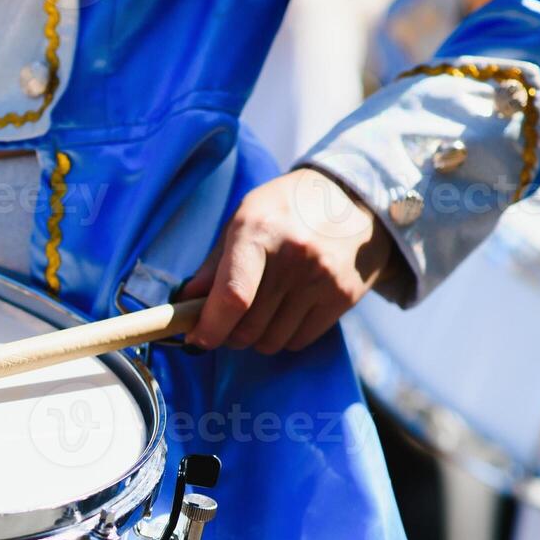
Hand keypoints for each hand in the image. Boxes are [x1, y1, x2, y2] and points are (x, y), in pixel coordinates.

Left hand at [178, 168, 403, 352]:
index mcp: (258, 231)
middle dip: (228, 333)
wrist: (355, 198)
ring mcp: (322, 278)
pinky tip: (285, 312)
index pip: (232, 296)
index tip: (197, 339)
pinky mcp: (343, 296)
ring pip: (270, 342)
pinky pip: (298, 342)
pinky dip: (283, 337)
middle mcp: (293, 255)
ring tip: (259, 311)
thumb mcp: (243, 220)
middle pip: (247, 328)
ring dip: (256, 337)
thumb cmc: (286, 210)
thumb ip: (213, 266)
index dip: (209, 327)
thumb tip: (184, 305)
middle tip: (228, 319)